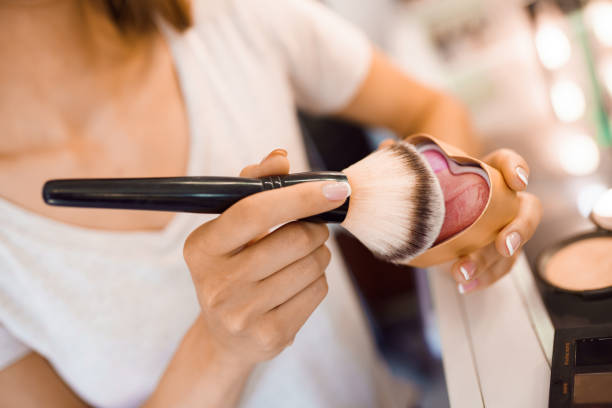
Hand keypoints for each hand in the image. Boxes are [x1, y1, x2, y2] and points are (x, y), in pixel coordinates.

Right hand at [183, 149, 349, 366]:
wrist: (227, 335)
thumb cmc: (234, 267)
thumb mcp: (232, 228)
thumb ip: (254, 187)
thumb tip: (280, 158)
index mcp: (201, 247)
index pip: (253, 212)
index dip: (299, 196)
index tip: (335, 188)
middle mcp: (216, 283)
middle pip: (293, 239)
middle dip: (316, 228)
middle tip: (314, 229)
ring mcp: (241, 314)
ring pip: (312, 265)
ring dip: (320, 254)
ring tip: (305, 256)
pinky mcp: (269, 336)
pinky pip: (318, 291)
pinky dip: (319, 280)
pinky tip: (300, 283)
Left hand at [378, 140, 540, 292]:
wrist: (435, 205)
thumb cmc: (433, 181)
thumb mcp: (422, 168)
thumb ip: (408, 159)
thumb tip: (385, 148)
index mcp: (488, 172)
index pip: (509, 163)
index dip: (517, 169)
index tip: (516, 182)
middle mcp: (503, 201)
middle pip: (528, 212)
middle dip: (520, 228)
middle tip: (504, 243)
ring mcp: (502, 229)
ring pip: (511, 247)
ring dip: (491, 262)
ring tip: (463, 271)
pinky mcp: (492, 252)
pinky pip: (497, 268)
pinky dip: (483, 278)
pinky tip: (464, 284)